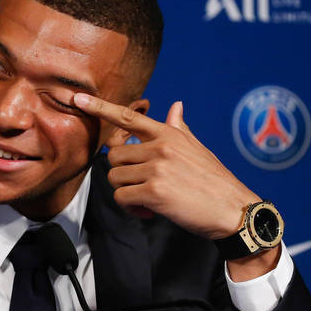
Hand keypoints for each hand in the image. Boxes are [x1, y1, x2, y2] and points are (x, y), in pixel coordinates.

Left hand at [73, 94, 280, 280]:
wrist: (233, 209)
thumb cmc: (214, 181)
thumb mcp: (198, 148)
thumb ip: (180, 129)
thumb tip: (175, 106)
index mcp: (169, 134)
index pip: (129, 117)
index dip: (100, 108)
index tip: (78, 99)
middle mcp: (161, 147)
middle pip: (114, 155)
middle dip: (123, 173)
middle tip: (142, 185)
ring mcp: (157, 168)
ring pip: (115, 177)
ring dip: (126, 192)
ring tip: (148, 200)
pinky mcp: (154, 192)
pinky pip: (122, 197)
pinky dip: (131, 207)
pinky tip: (149, 211)